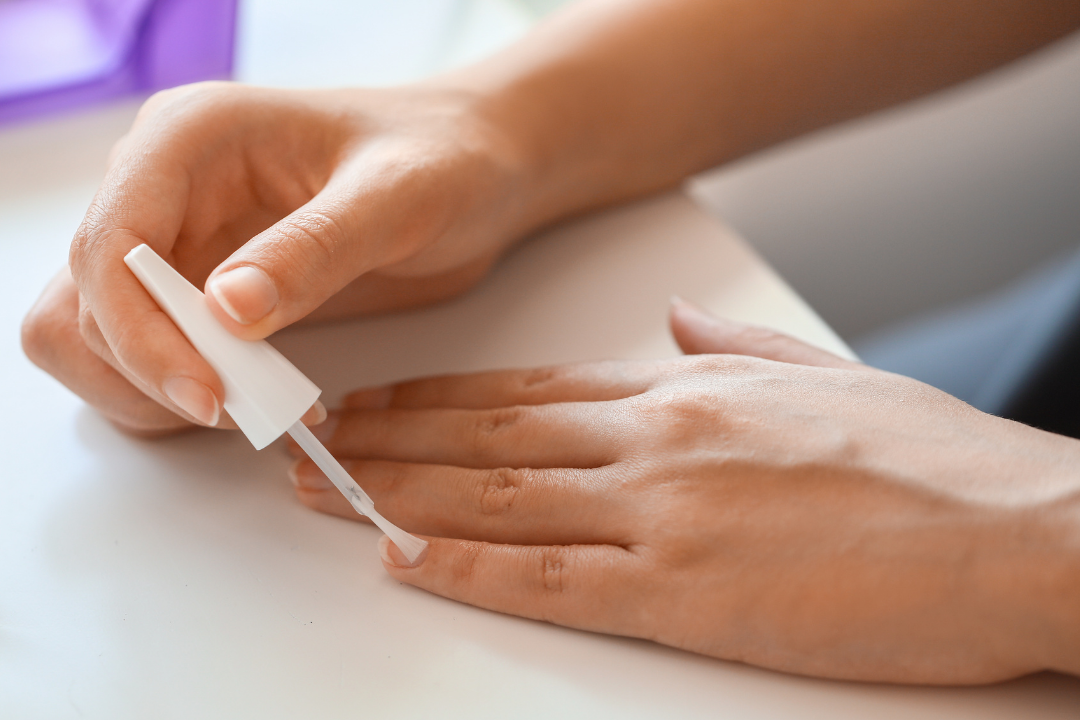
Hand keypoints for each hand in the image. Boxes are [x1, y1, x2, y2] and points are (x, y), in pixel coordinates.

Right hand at [22, 81, 529, 433]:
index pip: (112, 245)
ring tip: (252, 409)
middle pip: (86, 302)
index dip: (141, 332)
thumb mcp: (396, 196)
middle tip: (243, 409)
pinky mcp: (201, 290)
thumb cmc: (441, 160)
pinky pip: (150, 356)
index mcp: (190, 138)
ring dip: (152, 392)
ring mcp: (178, 241)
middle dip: (150, 370)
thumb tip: (223, 311)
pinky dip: (181, 394)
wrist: (471, 173)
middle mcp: (162, 187)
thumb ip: (314, 248)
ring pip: (96, 337)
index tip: (210, 395)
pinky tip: (255, 401)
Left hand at [287, 299, 1079, 683]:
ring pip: (498, 496)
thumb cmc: (931, 459)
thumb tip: (683, 322)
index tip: (379, 403)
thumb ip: (736, 347)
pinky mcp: (688, 593)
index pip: (529, 387)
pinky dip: (469, 565)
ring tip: (325, 492)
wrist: (1016, 532)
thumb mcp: (822, 374)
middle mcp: (659, 439)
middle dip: (389, 439)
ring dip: (398, 495)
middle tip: (312, 440)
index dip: (440, 397)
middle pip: (490, 435)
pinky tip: (408, 559)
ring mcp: (666, 514)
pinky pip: (551, 576)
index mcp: (690, 388)